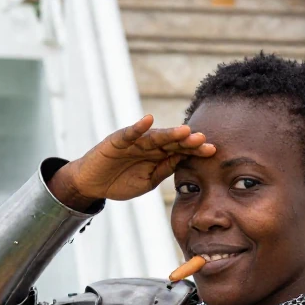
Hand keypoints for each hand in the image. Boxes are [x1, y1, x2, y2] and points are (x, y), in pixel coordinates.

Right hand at [48, 115, 214, 210]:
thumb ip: (165, 169)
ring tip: (184, 131)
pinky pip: (129, 132)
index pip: (181, 151)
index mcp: (158, 155)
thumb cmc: (120, 182)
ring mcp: (134, 141)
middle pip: (172, 141)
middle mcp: (149, 145)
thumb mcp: (148, 181)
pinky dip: (138, 127)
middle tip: (203, 139)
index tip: (212, 151)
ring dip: (169, 133)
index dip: (195, 150)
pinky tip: (148, 120)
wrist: (92, 184)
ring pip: (154, 136)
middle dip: (187, 140)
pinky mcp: (117, 140)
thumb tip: (186, 161)